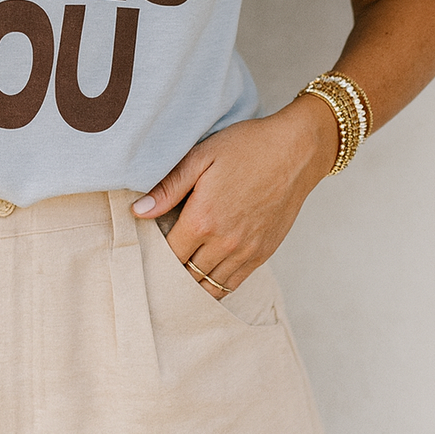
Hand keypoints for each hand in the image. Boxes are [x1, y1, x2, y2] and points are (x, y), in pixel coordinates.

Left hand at [132, 98, 337, 298]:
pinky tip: (204, 276)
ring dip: (191, 282)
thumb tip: (138, 211)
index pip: (167, 254)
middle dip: (169, 272)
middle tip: (158, 264)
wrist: (295, 151)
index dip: (154, 253)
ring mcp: (246, 252)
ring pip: (208, 286)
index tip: (147, 245)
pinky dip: (215, 285)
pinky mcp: (262, 254)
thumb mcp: (201, 157)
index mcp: (203, 219)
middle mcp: (224, 243)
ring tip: (178, 273)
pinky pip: (232, 284)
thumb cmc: (246, 147)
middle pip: (185, 275)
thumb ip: (168, 187)